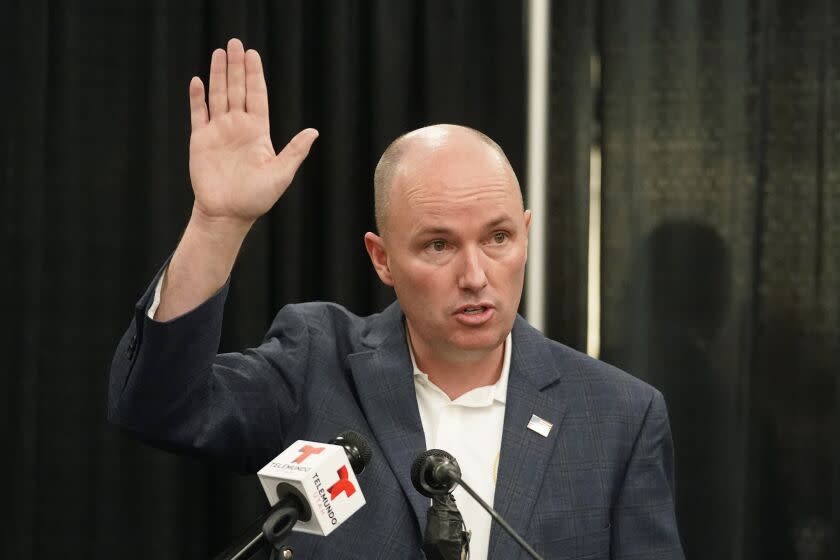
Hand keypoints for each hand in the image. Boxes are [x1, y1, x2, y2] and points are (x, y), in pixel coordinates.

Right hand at [187, 38, 317, 227]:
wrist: (227, 214)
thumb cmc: (256, 198)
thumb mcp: (281, 174)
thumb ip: (294, 151)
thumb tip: (314, 132)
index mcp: (258, 132)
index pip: (257, 96)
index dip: (254, 75)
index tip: (253, 55)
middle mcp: (238, 127)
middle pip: (237, 90)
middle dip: (236, 67)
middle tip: (236, 43)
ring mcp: (219, 132)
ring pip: (218, 96)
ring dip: (218, 74)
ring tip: (219, 52)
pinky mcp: (200, 140)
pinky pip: (198, 113)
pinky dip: (197, 97)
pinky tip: (198, 81)